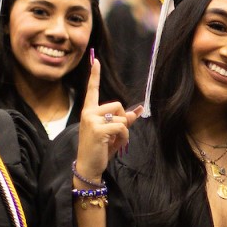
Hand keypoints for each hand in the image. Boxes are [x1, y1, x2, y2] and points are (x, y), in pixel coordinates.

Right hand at [75, 54, 139, 181]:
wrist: (89, 166)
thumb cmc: (100, 149)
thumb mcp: (113, 132)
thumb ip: (124, 120)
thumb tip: (138, 110)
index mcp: (89, 111)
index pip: (92, 90)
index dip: (95, 75)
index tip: (96, 60)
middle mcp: (88, 112)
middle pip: (117, 105)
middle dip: (123, 119)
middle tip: (115, 134)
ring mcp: (91, 120)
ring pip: (121, 117)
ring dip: (124, 131)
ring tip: (114, 141)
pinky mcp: (98, 129)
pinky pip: (122, 126)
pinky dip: (124, 137)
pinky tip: (116, 144)